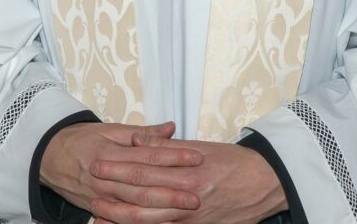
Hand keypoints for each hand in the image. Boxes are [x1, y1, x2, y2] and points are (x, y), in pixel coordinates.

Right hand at [41, 121, 203, 221]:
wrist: (47, 156)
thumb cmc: (81, 140)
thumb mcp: (109, 129)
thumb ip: (142, 132)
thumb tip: (171, 128)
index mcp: (110, 153)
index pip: (147, 156)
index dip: (173, 157)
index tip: (196, 158)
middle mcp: (105, 177)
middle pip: (142, 186)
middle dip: (171, 192)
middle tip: (197, 194)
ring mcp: (99, 196)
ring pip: (133, 208)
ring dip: (160, 211)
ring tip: (184, 210)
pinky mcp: (95, 209)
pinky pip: (120, 220)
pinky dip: (139, 223)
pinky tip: (160, 222)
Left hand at [89, 136, 286, 223]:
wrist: (266, 183)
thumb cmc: (234, 162)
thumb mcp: (201, 147)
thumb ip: (166, 146)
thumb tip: (136, 140)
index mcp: (185, 170)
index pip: (143, 169)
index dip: (117, 168)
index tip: (96, 164)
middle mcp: (186, 196)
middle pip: (142, 198)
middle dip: (113, 196)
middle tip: (90, 192)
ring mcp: (193, 218)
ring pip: (151, 221)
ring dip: (123, 221)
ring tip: (99, 218)